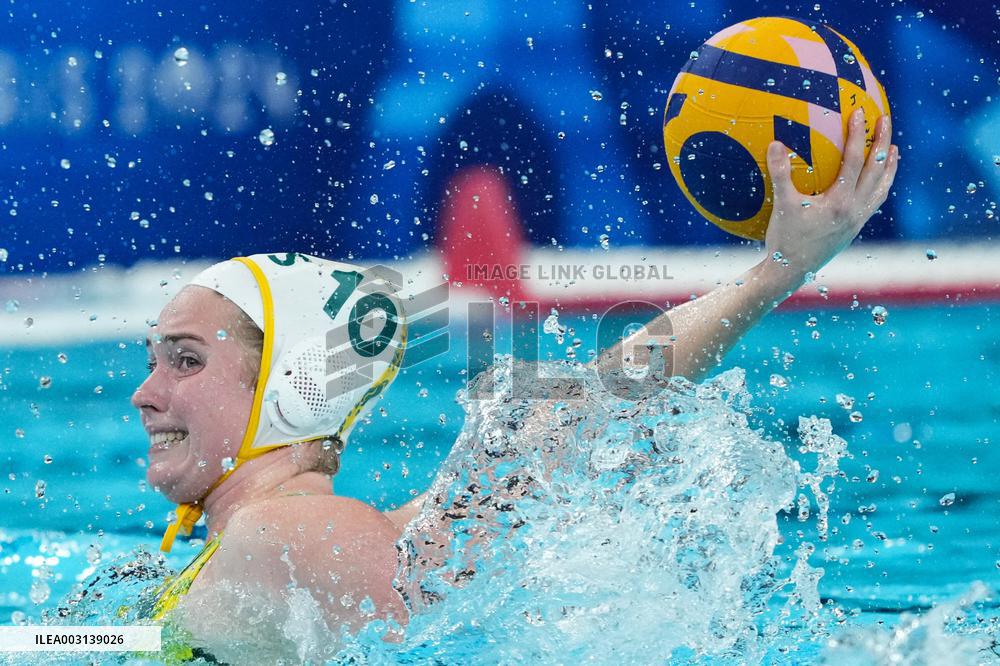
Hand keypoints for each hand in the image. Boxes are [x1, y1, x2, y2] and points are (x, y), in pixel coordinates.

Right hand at [763, 108, 898, 276]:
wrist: (791, 272)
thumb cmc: (784, 240)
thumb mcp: (781, 205)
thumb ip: (780, 173)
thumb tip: (776, 143)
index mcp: (840, 202)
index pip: (855, 160)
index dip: (858, 134)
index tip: (860, 112)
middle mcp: (855, 210)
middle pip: (877, 170)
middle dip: (883, 142)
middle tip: (885, 119)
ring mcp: (857, 220)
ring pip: (882, 188)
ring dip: (889, 166)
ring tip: (894, 149)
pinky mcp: (854, 228)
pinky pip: (875, 201)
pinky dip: (880, 185)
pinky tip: (876, 180)